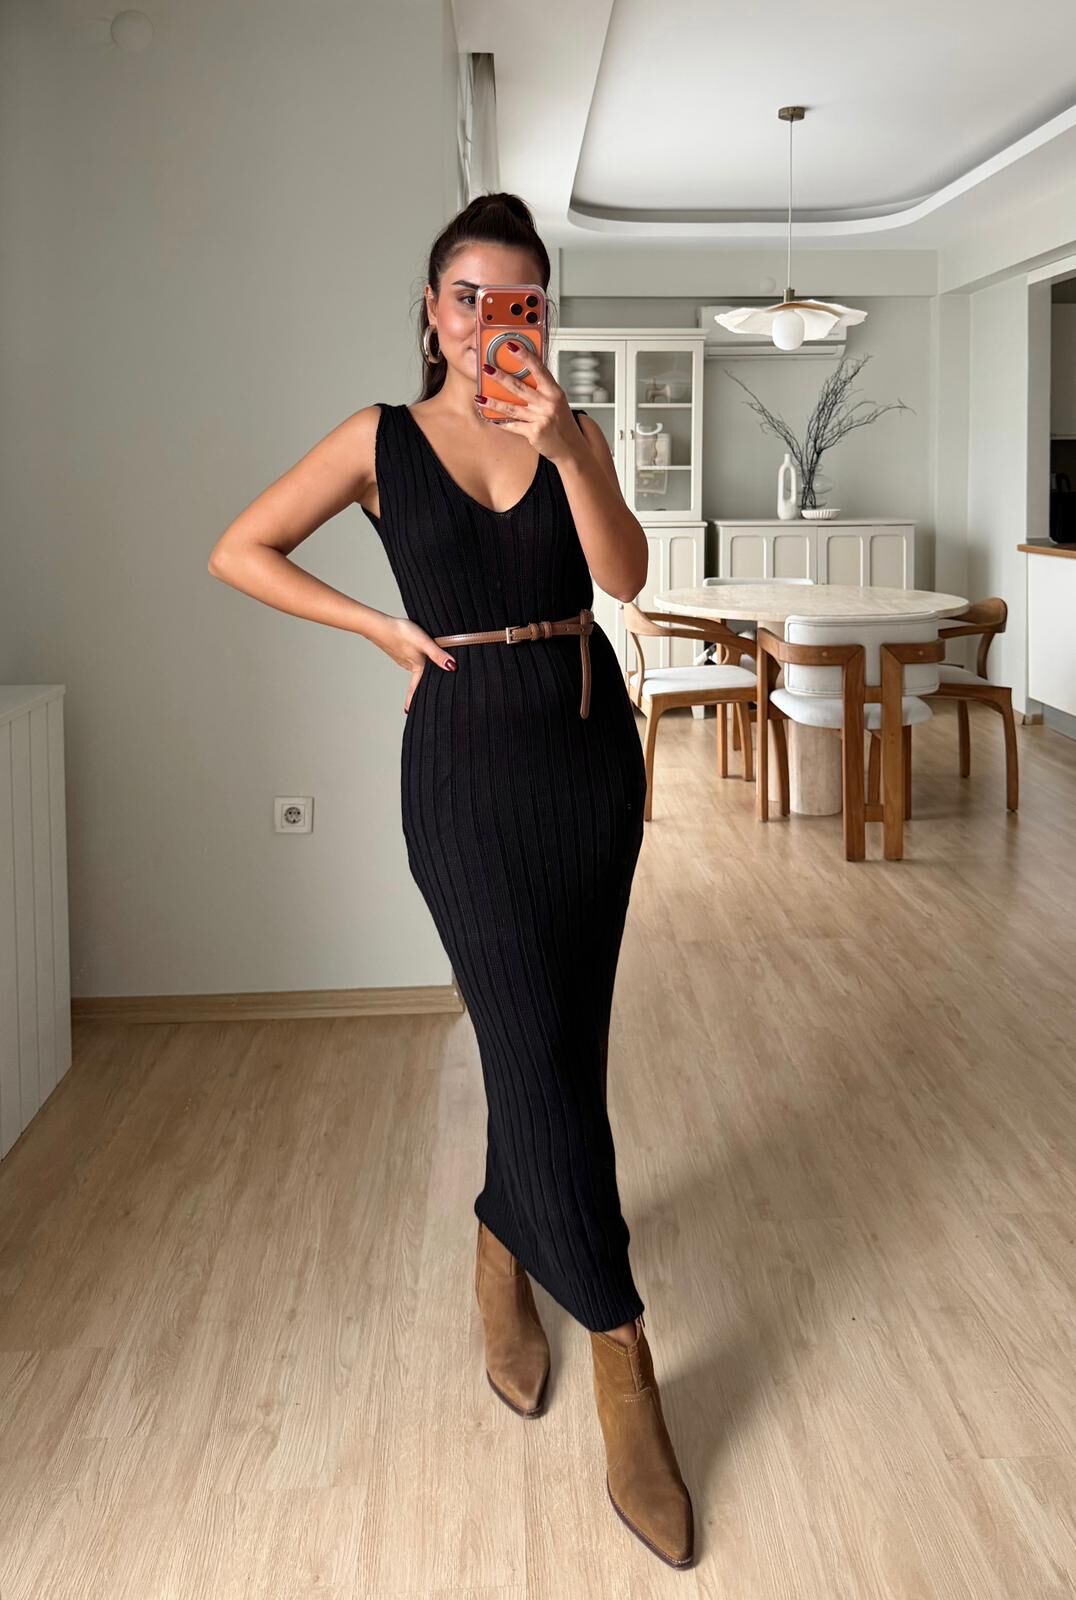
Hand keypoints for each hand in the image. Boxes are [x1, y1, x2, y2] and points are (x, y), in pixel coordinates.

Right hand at [385, 617, 455, 714]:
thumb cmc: (401, 633)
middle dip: (417, 688)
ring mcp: (401, 657)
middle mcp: (408, 664)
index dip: (413, 699)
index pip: (417, 688)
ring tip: (422, 676)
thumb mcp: (424, 643)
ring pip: (412, 667)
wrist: (379, 625)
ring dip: (417, 673)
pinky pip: (407, 658)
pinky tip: (414, 655)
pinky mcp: (397, 649)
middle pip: (416, 679)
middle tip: (418, 697)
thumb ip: (438, 655)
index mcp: (417, 666)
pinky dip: (412, 661)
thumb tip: (452, 667)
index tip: (409, 712)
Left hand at [475, 346, 581, 465]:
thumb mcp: (557, 401)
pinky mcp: (534, 433)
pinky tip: (489, 416)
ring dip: (494, 402)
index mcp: (555, 392)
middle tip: (487, 369)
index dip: (525, 357)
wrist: (571, 447)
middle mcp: (548, 404)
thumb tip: (523, 372)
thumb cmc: (562, 422)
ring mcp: (541, 419)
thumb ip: (542, 388)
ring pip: (512, 408)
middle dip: (500, 377)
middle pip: (520, 387)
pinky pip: (513, 425)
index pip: (539, 369)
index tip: (512, 347)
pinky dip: (500, 422)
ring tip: (480, 396)